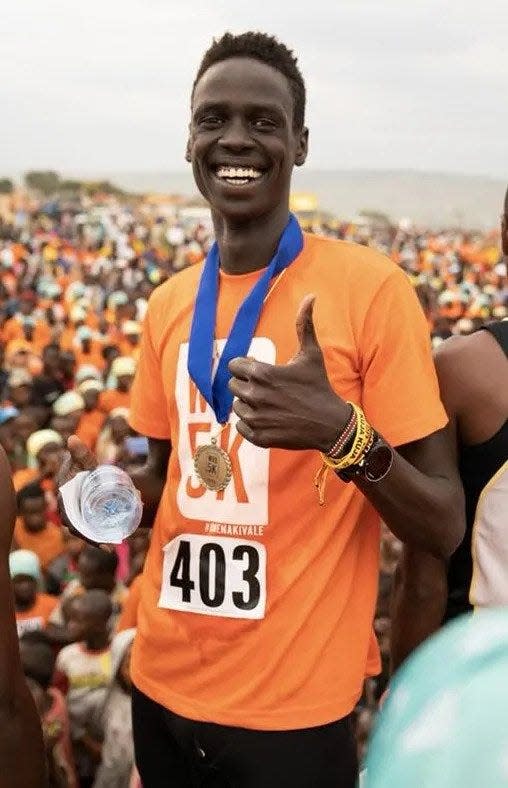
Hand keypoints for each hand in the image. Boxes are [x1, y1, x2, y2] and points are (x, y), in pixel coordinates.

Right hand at [56, 436, 112, 549]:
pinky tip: (108, 544)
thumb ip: (80, 453)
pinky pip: (86, 530)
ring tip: (111, 546)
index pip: (71, 519)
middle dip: (93, 539)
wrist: (83, 469)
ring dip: (96, 540)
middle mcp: (66, 510)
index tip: (97, 535)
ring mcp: (74, 514)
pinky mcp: (82, 517)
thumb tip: (73, 439)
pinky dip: (96, 537)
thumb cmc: (83, 466)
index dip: (82, 529)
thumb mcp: (84, 462)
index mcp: (64, 499)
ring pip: (83, 531)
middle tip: (110, 545)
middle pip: (79, 529)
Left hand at [228, 294, 349, 451]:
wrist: (330, 424)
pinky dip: (251, 424)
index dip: (246, 367)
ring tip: (270, 404)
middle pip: (233, 386)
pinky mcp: (258, 437)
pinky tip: (269, 419)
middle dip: (246, 385)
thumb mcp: (312, 354)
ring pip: (237, 406)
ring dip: (249, 405)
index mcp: (262, 374)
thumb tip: (311, 296)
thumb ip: (305, 324)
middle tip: (266, 389)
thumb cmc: (319, 386)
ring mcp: (256, 418)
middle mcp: (255, 396)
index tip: (260, 371)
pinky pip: (241, 426)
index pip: (234, 366)